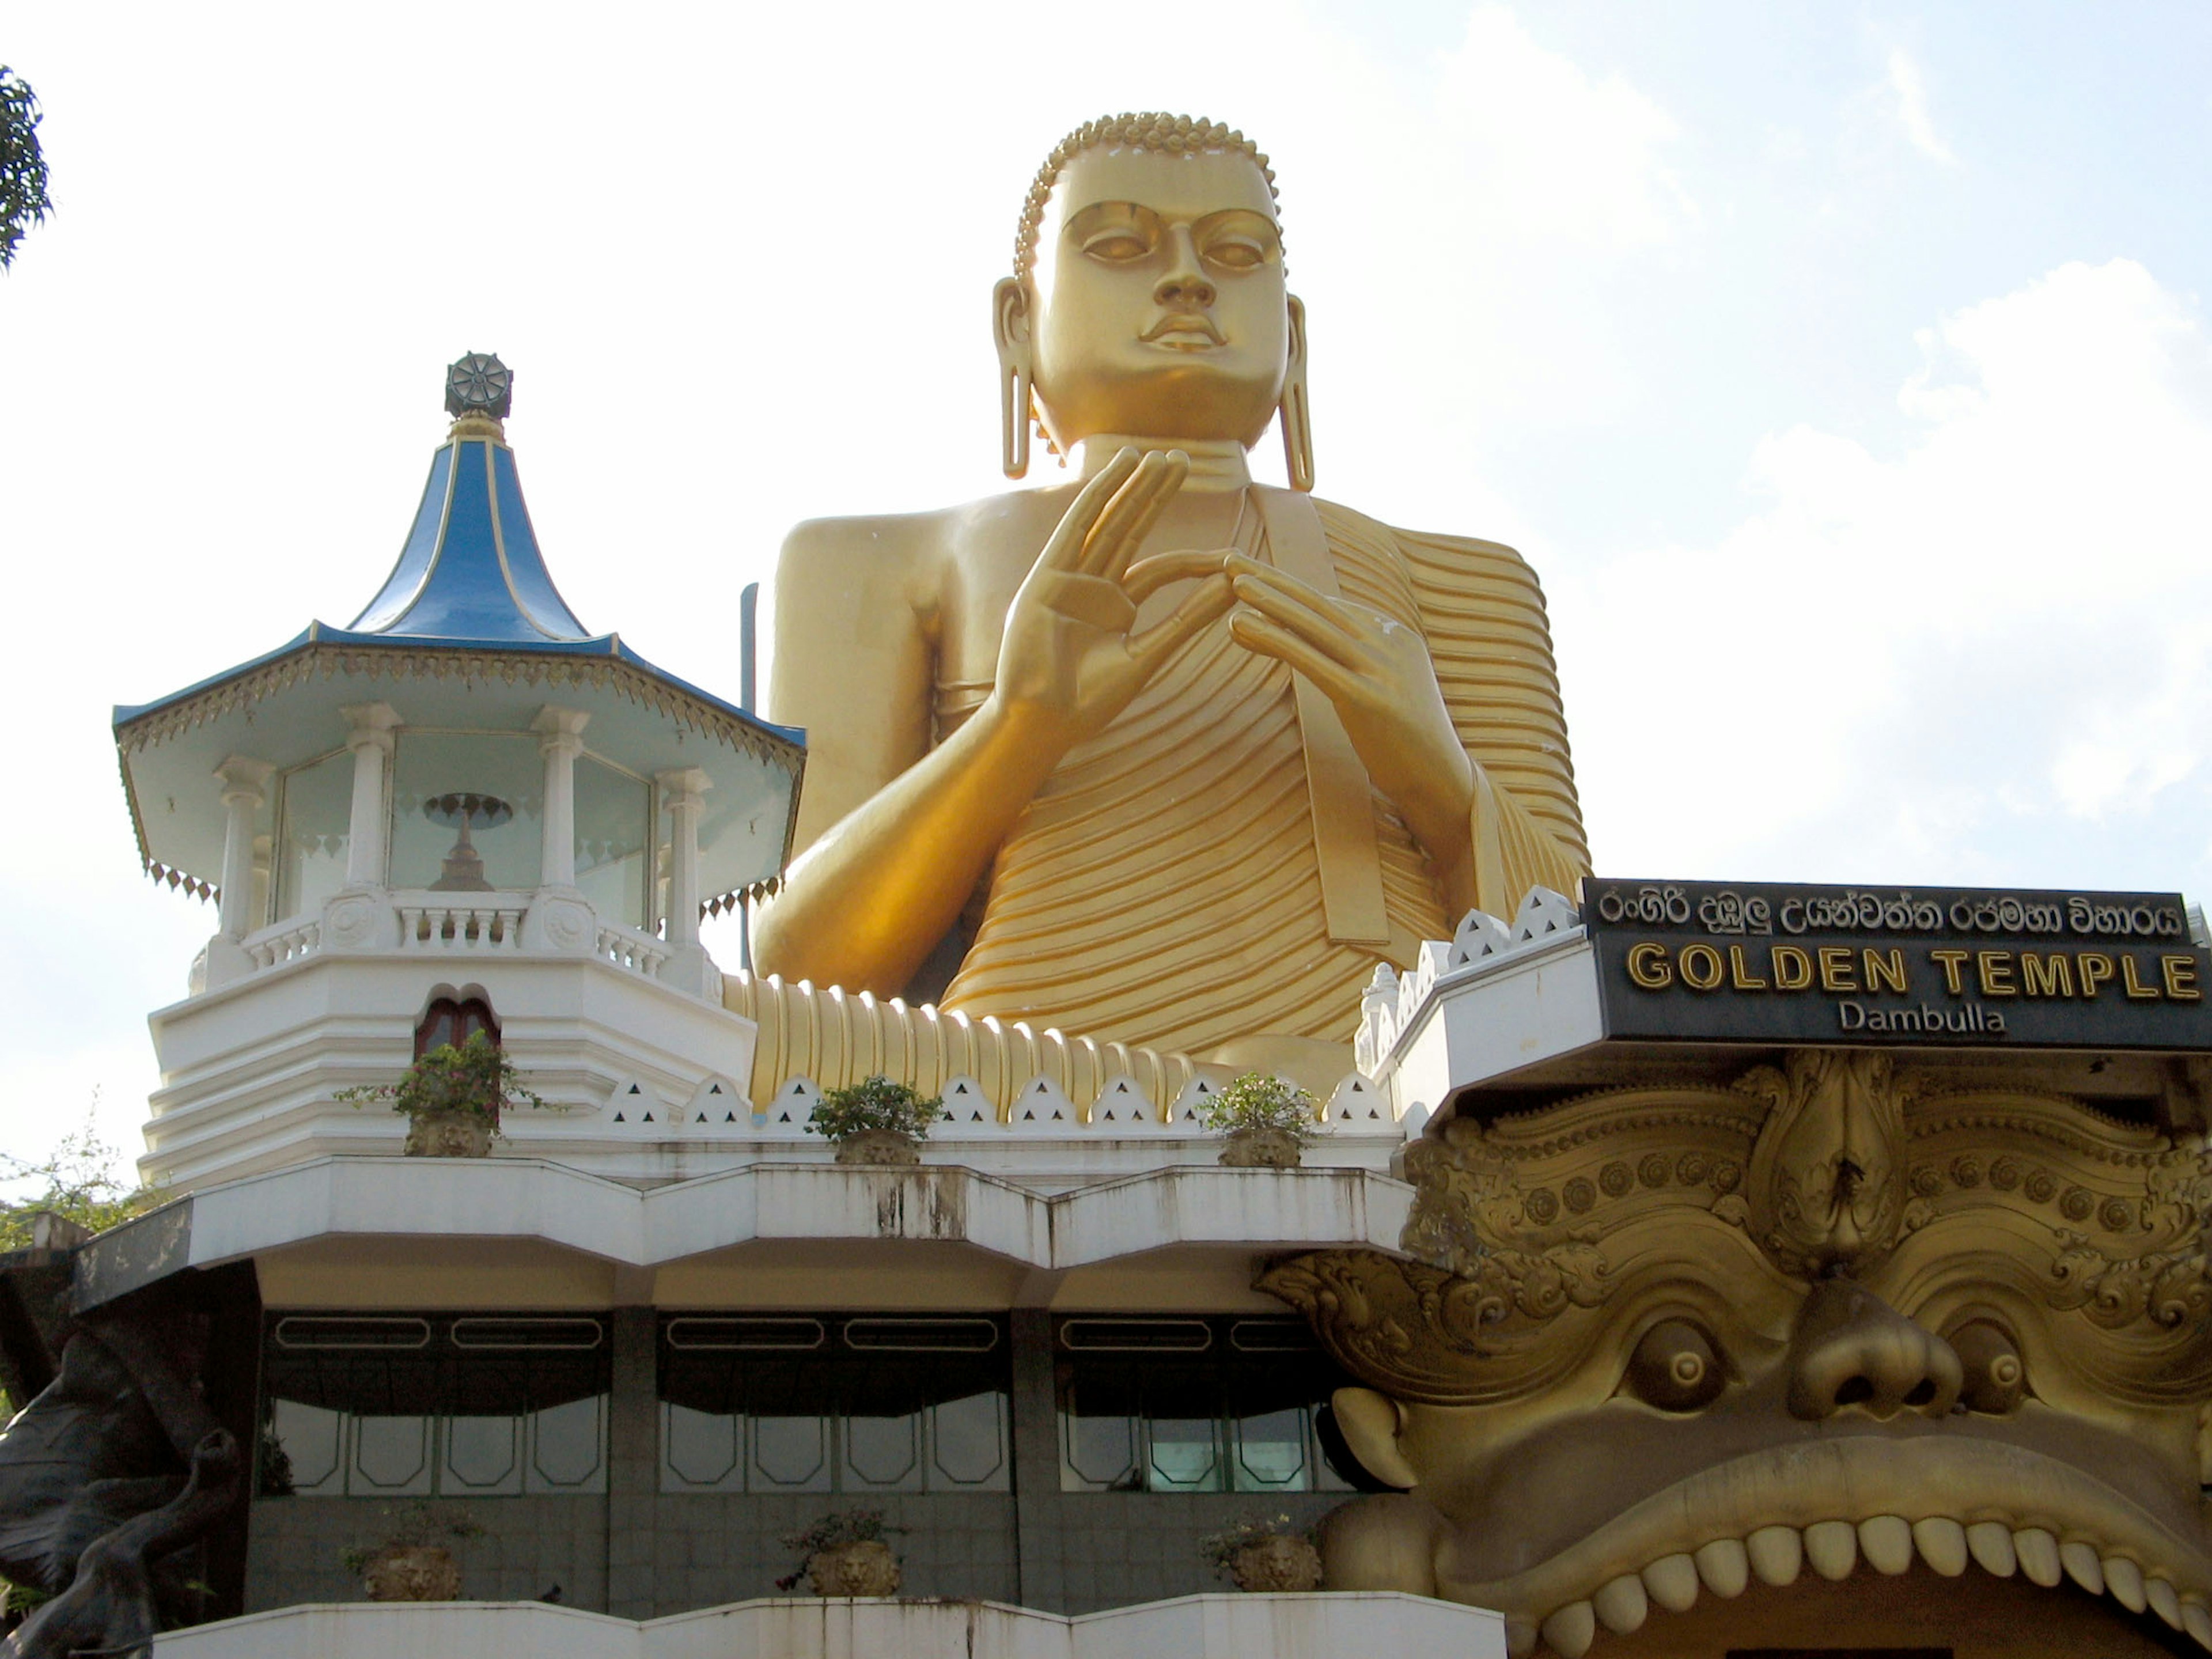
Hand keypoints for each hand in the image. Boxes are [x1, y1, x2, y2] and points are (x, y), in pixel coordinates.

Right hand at [991, 447, 1236, 750]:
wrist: (1043, 722)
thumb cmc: (1088, 701)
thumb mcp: (1148, 656)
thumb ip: (1186, 620)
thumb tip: (1230, 587)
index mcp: (1115, 607)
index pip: (1161, 568)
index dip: (1195, 560)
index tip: (1230, 557)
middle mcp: (1092, 586)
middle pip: (1131, 529)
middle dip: (1155, 494)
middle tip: (1183, 459)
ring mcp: (1068, 578)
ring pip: (1107, 522)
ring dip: (1131, 487)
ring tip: (1158, 456)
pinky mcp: (1047, 577)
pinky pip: (1076, 528)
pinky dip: (1097, 497)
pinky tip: (1119, 471)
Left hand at [1226, 553, 1475, 888]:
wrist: (1443, 782)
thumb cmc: (1407, 743)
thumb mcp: (1385, 690)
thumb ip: (1359, 663)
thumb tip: (1318, 647)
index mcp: (1393, 636)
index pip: (1330, 606)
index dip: (1287, 588)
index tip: (1250, 572)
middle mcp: (1388, 643)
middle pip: (1318, 604)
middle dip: (1272, 579)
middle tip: (1229, 558)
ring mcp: (1380, 668)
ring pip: (1313, 624)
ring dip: (1269, 600)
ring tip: (1231, 582)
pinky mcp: (1368, 698)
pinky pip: (1310, 660)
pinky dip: (1272, 638)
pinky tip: (1239, 625)